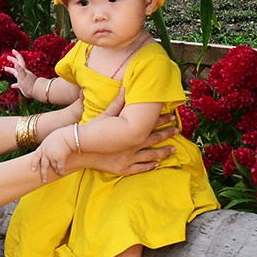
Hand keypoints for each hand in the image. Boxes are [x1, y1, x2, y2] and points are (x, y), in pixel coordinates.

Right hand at [1, 50, 43, 102]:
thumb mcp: (23, 76)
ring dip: (11, 70)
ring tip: (6, 68)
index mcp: (23, 70)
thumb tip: (15, 63)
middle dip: (12, 60)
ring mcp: (23, 79)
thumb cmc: (29, 83)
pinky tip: (12, 86)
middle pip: (17, 65)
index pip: (19, 60)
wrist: (36, 91)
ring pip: (16, 73)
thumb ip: (20, 70)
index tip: (12, 50)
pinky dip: (14, 84)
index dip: (16, 55)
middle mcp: (23, 73)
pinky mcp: (23, 86)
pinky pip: (17, 84)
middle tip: (7, 57)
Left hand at [35, 123, 78, 178]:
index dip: (34, 163)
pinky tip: (62, 174)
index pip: (36, 156)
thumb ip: (49, 144)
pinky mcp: (59, 159)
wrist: (68, 135)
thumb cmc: (62, 134)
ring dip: (56, 170)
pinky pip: (60, 168)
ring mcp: (52, 156)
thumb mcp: (51, 137)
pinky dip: (61, 171)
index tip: (33, 169)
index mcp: (43, 146)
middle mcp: (46, 153)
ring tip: (58, 173)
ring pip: (53, 167)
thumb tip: (50, 147)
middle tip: (44, 180)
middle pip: (43, 166)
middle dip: (43, 173)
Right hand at [59, 92, 175, 176]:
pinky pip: (140, 168)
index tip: (172, 116)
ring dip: (163, 152)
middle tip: (177, 130)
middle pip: (153, 140)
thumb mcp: (105, 115)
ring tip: (174, 149)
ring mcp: (129, 159)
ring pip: (150, 156)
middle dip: (166, 134)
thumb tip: (126, 87)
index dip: (162, 120)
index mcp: (130, 133)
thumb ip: (118, 103)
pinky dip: (150, 166)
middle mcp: (133, 147)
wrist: (79, 150)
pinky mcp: (123, 169)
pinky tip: (157, 165)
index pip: (150, 124)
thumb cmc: (91, 131)